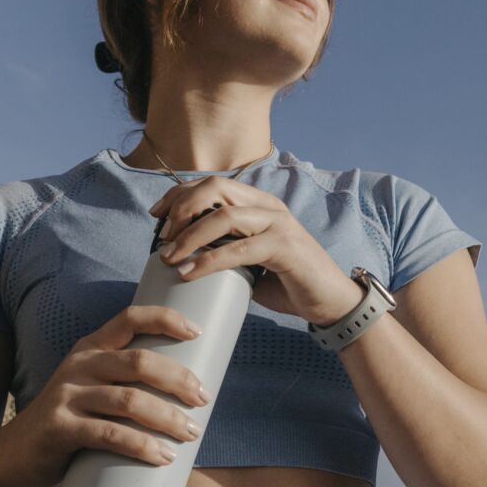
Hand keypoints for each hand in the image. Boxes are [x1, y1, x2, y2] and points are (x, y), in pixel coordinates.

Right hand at [14, 301, 210, 486]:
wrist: (17, 455)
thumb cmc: (73, 421)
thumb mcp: (93, 390)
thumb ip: (126, 384)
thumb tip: (191, 394)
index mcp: (91, 348)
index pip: (130, 319)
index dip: (166, 319)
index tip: (198, 332)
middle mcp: (79, 366)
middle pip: (139, 362)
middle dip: (179, 379)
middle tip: (204, 399)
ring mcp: (68, 396)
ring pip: (130, 401)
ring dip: (168, 418)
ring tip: (192, 433)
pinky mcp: (61, 429)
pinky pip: (109, 434)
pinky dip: (142, 446)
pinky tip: (162, 456)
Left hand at [148, 179, 360, 324]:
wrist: (330, 302)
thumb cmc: (288, 283)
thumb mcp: (249, 262)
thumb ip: (225, 251)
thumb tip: (184, 259)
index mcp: (258, 203)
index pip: (212, 184)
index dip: (179, 194)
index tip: (156, 214)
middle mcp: (268, 206)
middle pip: (215, 188)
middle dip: (182, 208)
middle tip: (163, 236)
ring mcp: (278, 224)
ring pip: (224, 216)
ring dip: (190, 236)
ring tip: (170, 257)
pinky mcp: (284, 247)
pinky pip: (238, 249)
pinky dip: (209, 261)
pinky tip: (189, 273)